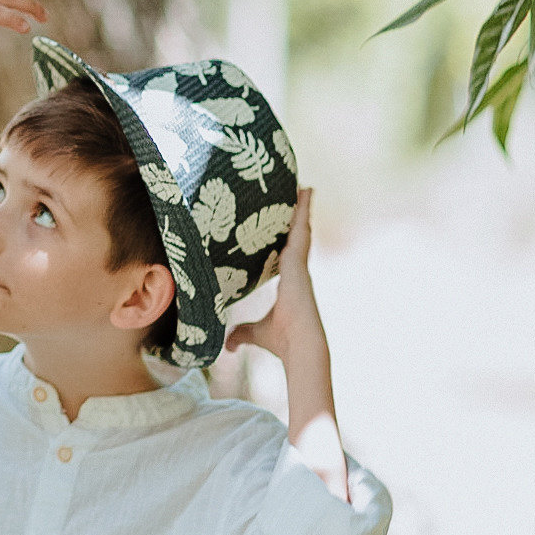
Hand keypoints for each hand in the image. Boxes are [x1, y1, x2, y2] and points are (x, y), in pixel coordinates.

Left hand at [225, 189, 345, 500]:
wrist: (300, 347)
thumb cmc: (282, 342)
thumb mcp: (255, 334)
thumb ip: (242, 335)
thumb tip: (228, 345)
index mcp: (288, 282)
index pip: (286, 253)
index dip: (287, 236)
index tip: (284, 221)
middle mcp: (296, 271)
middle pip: (296, 237)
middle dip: (297, 216)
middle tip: (297, 192)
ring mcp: (300, 266)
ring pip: (300, 230)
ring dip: (302, 209)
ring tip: (303, 186)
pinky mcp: (300, 263)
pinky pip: (301, 231)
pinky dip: (303, 212)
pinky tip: (306, 193)